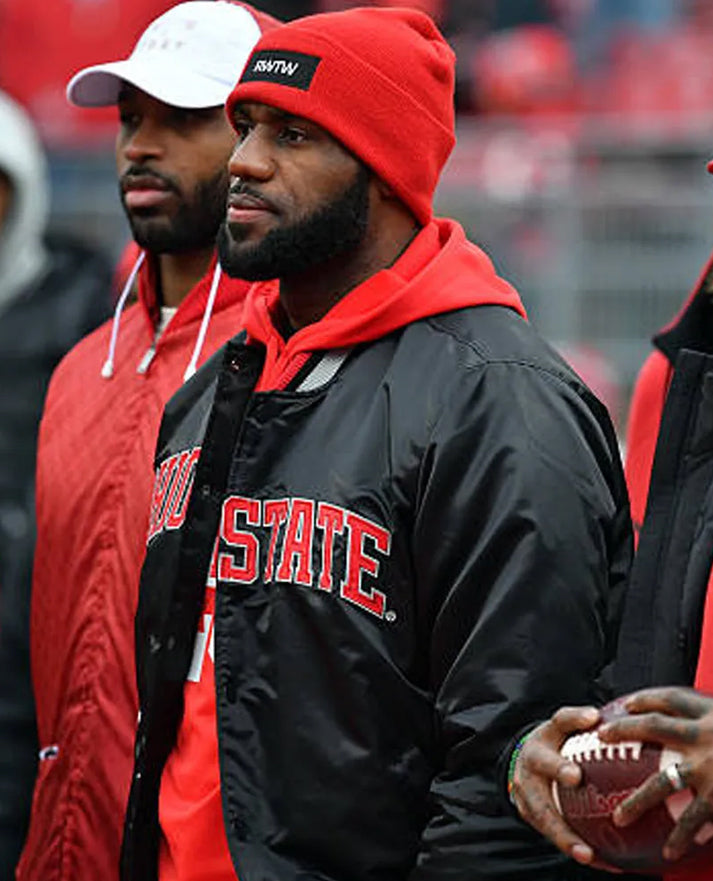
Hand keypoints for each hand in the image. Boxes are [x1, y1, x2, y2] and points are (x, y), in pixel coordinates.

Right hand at [510, 705, 607, 866]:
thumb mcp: (569, 734)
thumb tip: (634, 728)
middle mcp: (531, 758)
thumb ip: (593, 732)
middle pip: (542, 761)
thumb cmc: (558, 748)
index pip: (561, 720)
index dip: (575, 718)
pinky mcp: (526, 811)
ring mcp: (525, 787)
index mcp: (547, 735)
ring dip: (563, 832)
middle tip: (576, 777)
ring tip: (585, 853)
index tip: (594, 717)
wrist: (523, 765)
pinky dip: (570, 847)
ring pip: (541, 810)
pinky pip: (549, 832)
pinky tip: (595, 862)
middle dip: (558, 768)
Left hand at [598, 686, 712, 862]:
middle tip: (603, 738)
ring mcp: (710, 767)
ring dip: (638, 801)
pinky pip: (692, 819)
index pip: (672, 698)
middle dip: (624, 730)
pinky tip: (668, 851)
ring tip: (620, 817)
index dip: (647, 698)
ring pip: (661, 781)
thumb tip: (700, 727)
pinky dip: (680, 836)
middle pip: (654, 726)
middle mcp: (706, 735)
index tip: (626, 702)